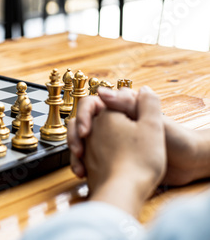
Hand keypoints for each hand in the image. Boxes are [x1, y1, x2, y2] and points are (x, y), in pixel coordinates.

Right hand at [83, 87, 165, 215]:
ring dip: (76, 151)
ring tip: (79, 166)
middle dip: (75, 136)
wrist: (187, 165)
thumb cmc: (175, 139)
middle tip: (78, 151)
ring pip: (82, 140)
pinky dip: (82, 163)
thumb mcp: (150, 120)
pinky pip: (88, 156)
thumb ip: (128, 103)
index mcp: (121, 108)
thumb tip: (100, 91)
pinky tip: (84, 172)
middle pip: (82, 122)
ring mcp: (109, 139)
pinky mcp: (109, 155)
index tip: (85, 131)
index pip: (91, 104)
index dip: (83, 115)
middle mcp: (112, 121)